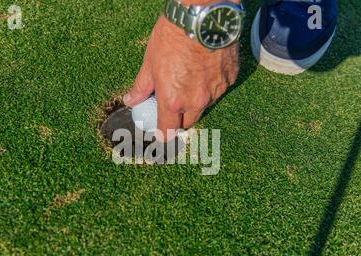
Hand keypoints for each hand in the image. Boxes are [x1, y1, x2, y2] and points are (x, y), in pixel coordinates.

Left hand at [123, 14, 238, 140]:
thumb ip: (141, 86)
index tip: (161, 132)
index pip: (168, 131)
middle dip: (180, 117)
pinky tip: (206, 68)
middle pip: (188, 122)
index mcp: (173, 101)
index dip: (163, 133)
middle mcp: (196, 101)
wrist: (202, 16)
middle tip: (174, 104)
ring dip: (197, 100)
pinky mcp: (229, 79)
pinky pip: (219, 89)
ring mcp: (216, 92)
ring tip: (190, 79)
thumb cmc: (172, 37)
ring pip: (205, 105)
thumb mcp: (150, 62)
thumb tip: (131, 99)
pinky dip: (212, 85)